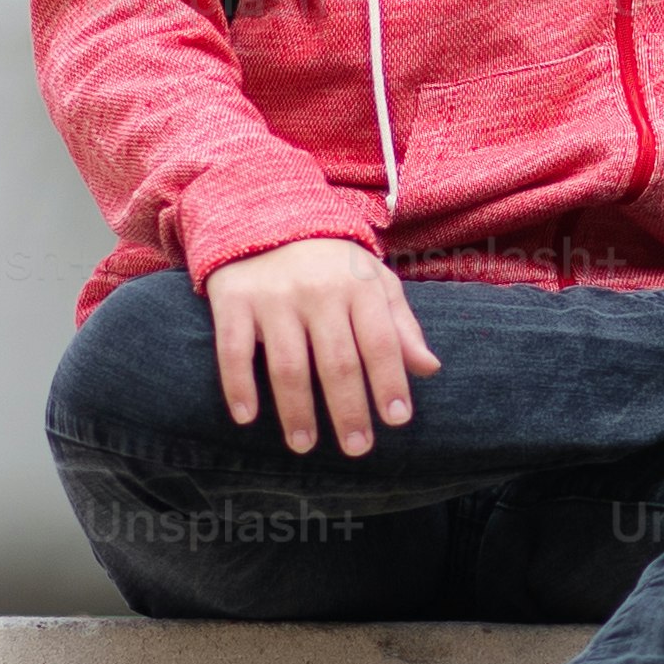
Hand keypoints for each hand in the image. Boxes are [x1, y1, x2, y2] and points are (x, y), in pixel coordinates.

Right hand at [205, 235, 438, 457]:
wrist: (265, 214)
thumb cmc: (331, 262)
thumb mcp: (374, 282)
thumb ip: (401, 326)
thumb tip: (430, 368)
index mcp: (358, 285)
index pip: (380, 342)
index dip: (390, 382)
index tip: (397, 420)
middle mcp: (318, 291)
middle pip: (337, 362)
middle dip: (349, 410)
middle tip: (357, 448)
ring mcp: (274, 296)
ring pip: (288, 364)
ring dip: (297, 410)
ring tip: (304, 445)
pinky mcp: (234, 300)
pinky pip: (234, 350)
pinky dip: (239, 386)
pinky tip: (247, 418)